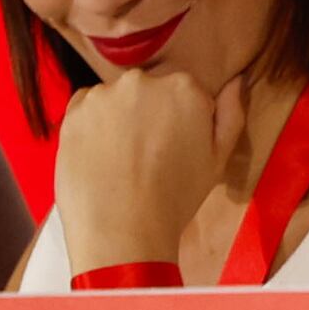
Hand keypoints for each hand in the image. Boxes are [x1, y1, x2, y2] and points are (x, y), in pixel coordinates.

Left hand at [55, 68, 244, 272]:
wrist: (121, 228)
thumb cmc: (176, 198)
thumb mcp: (218, 160)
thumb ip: (231, 114)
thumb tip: (235, 81)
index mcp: (184, 87)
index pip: (187, 92)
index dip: (183, 121)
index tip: (178, 148)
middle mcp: (142, 80)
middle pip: (149, 91)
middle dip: (150, 114)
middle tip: (149, 156)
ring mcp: (104, 94)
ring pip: (116, 99)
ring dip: (120, 118)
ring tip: (122, 159)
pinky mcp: (73, 110)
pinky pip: (86, 108)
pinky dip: (93, 125)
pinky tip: (100, 156)